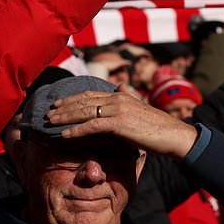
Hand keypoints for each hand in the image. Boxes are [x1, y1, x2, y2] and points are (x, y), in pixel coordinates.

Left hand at [46, 91, 198, 159]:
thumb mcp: (140, 108)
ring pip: (84, 112)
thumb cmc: (158, 127)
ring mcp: (118, 110)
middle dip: (63, 107)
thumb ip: (127, 99)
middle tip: (48, 113)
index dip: (72, 98)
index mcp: (121, 95)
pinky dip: (76, 130)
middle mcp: (118, 98)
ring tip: (50, 122)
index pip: (90, 94)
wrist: (175, 136)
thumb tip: (120, 87)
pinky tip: (64, 135)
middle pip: (83, 101)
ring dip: (65, 118)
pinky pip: (92, 126)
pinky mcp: (119, 123)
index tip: (57, 103)